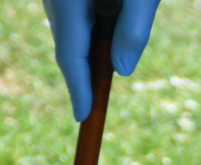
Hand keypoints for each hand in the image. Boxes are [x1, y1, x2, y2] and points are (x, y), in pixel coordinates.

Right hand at [42, 0, 161, 121]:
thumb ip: (133, 32)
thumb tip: (122, 71)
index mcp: (67, 2)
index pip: (69, 56)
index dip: (77, 89)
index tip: (82, 116)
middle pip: (67, 43)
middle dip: (85, 70)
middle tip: (97, 97)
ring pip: (68, 27)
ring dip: (88, 45)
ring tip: (111, 51)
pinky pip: (71, 13)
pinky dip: (87, 26)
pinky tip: (108, 22)